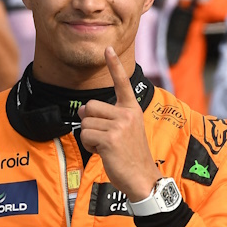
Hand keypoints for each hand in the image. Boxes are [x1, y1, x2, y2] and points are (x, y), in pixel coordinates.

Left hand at [78, 47, 161, 200]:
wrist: (143, 178)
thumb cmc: (131, 156)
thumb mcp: (125, 131)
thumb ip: (108, 117)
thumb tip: (83, 110)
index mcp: (132, 109)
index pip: (122, 83)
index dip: (114, 65)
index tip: (107, 49)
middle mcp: (127, 113)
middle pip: (90, 106)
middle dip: (89, 122)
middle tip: (103, 137)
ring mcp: (119, 125)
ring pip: (85, 122)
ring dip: (89, 137)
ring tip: (106, 147)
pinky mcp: (110, 138)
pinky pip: (85, 135)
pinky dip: (89, 146)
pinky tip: (103, 153)